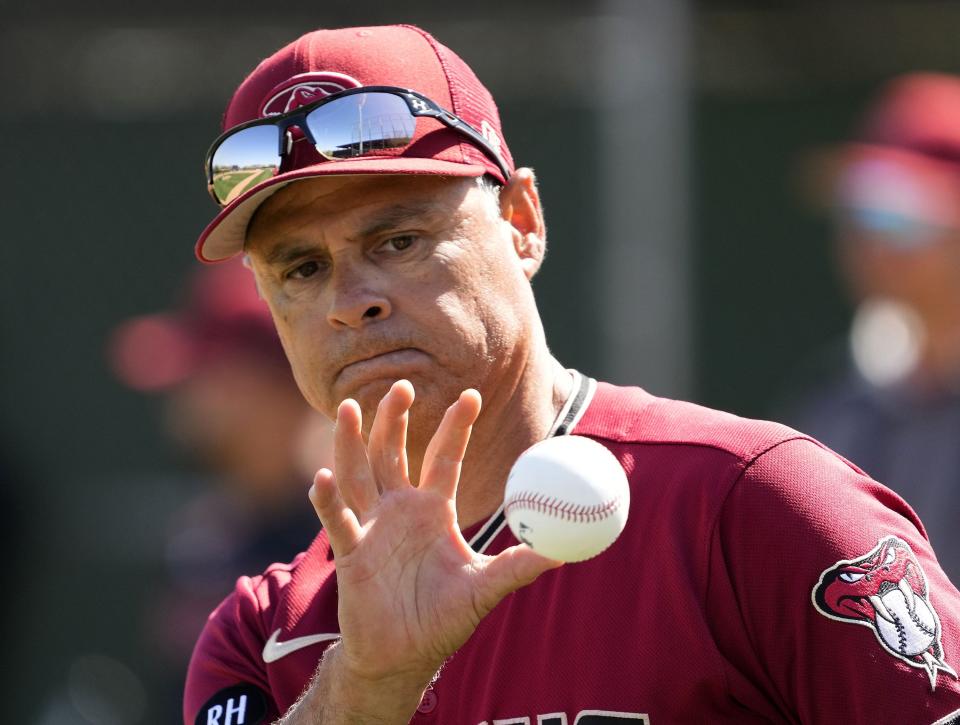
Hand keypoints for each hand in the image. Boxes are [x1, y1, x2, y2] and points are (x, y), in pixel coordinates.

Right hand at [309, 379, 561, 690]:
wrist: (403, 656)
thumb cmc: (443, 617)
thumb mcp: (485, 588)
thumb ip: (519, 566)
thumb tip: (566, 553)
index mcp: (433, 509)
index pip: (444, 457)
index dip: (456, 426)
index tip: (473, 394)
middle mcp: (399, 509)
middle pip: (393, 452)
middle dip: (396, 419)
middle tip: (403, 385)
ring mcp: (372, 527)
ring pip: (358, 474)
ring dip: (351, 442)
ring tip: (350, 408)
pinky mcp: (350, 552)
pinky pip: (337, 521)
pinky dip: (329, 500)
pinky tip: (323, 477)